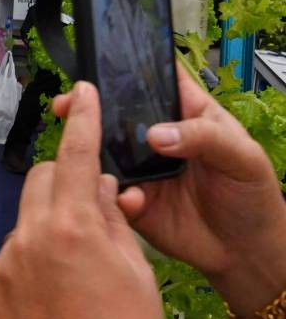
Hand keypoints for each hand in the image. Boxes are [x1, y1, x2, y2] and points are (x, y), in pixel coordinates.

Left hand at [0, 82, 164, 318]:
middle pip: (42, 182)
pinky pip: (8, 261)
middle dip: (65, 185)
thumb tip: (102, 189)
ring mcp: (3, 266)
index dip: (81, 119)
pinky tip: (50, 301)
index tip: (80, 96)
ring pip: (25, 225)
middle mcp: (28, 239)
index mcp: (72, 228)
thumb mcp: (137, 274)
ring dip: (47, 233)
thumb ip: (114, 221)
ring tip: (72, 279)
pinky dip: (28, 267)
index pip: (76, 155)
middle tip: (89, 213)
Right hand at [95, 64, 284, 318]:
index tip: (98, 66)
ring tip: (80, 153)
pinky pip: (110, 193)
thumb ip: (204, 137)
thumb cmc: (252, 194)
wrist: (246, 252)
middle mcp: (156, 137)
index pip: (155, 81)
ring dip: (88, 150)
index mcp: (185, 114)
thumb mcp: (242, 156)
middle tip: (66, 105)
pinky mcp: (132, 200)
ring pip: (104, 152)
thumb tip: (155, 135)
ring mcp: (140, 169)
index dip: (128, 69)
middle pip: (117, 114)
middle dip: (89, 108)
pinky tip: (130, 200)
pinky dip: (110, 194)